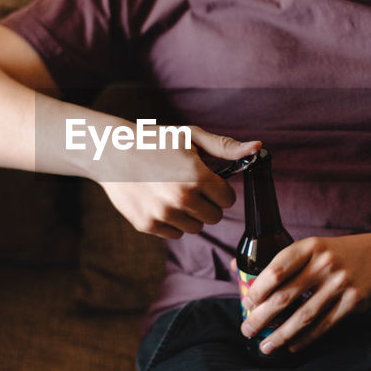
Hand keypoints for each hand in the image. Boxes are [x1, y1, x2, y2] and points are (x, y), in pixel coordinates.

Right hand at [97, 126, 259, 238]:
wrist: (112, 152)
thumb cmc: (155, 141)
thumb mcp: (191, 137)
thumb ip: (226, 147)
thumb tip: (259, 147)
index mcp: (197, 176)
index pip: (228, 199)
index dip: (220, 189)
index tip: (208, 180)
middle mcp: (181, 198)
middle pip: (214, 217)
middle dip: (208, 203)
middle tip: (190, 187)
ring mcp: (163, 214)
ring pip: (195, 227)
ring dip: (190, 214)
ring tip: (173, 193)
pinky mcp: (148, 225)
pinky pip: (175, 233)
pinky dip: (172, 222)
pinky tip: (160, 202)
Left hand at [241, 234, 370, 353]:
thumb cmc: (339, 254)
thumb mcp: (314, 247)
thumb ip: (282, 260)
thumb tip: (237, 269)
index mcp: (309, 247)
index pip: (276, 270)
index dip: (257, 290)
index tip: (246, 304)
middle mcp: (325, 263)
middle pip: (285, 296)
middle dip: (261, 318)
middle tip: (247, 330)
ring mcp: (341, 283)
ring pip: (304, 316)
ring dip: (281, 335)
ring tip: (265, 347)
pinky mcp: (354, 302)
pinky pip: (324, 325)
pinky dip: (306, 339)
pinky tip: (292, 346)